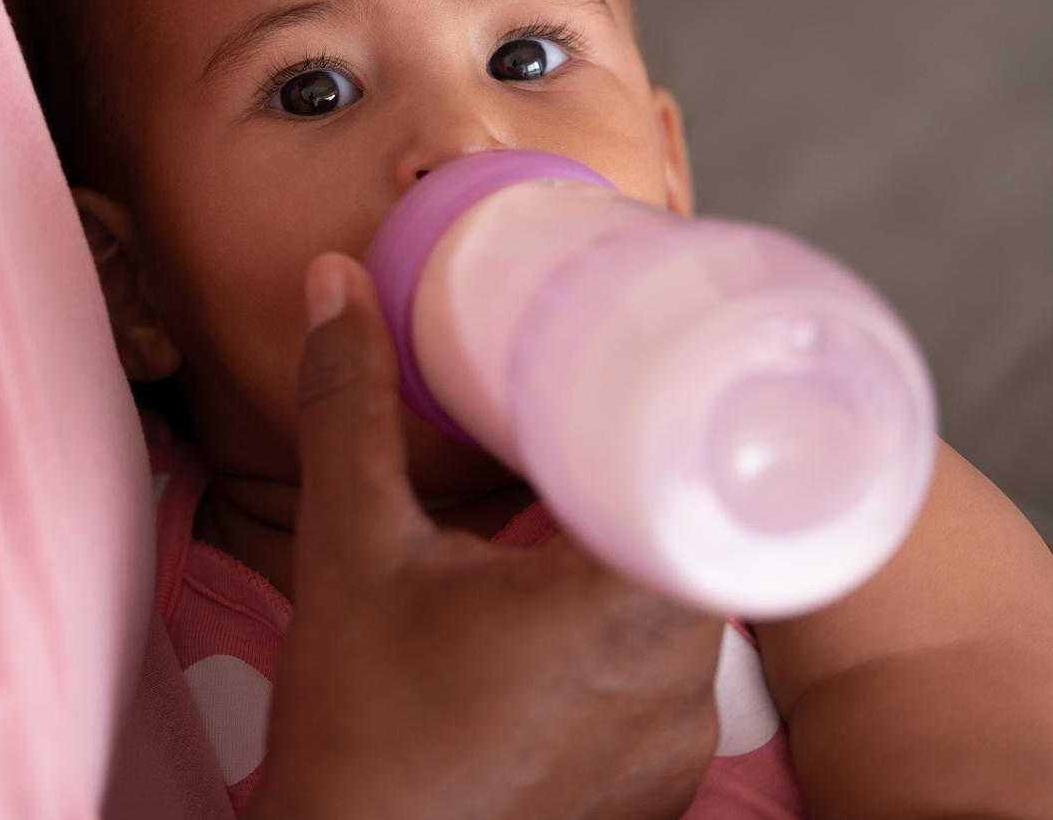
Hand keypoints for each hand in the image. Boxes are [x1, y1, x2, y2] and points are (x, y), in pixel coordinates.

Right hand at [247, 253, 722, 819]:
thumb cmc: (359, 730)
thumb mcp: (349, 546)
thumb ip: (350, 406)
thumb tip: (338, 285)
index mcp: (625, 605)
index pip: (713, 481)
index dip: (693, 421)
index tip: (659, 376)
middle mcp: (680, 684)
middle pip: (699, 541)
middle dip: (641, 489)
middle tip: (588, 435)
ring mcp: (678, 751)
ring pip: (685, 618)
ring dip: (631, 572)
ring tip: (563, 532)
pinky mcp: (659, 798)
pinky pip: (669, 692)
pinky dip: (623, 651)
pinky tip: (559, 638)